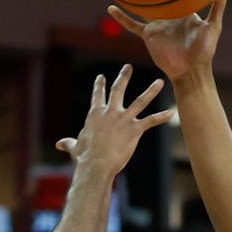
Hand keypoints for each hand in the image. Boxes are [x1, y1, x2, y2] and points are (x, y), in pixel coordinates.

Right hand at [54, 65, 171, 174]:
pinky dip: (162, 116)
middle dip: (123, 77)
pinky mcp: (135, 129)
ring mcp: (124, 119)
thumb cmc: (85, 157)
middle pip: (118, 90)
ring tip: (160, 82)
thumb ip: (69, 143)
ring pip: (140, 101)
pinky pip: (151, 120)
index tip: (101, 77)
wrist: (96, 164)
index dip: (99, 86)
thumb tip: (59, 144)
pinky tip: (172, 112)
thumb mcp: (75, 147)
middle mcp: (110, 112)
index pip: (97, 96)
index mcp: (95, 114)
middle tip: (128, 67)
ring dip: (151, 91)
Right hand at [108, 0, 231, 83]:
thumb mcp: (213, 26)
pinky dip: (121, 17)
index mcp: (185, 12)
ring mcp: (158, 25)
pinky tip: (110, 8)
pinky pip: (132, 25)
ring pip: (143, 8)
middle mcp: (170, 16)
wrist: (189, 71)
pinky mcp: (148, 35)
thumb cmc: (204, 51)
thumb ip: (217, 7)